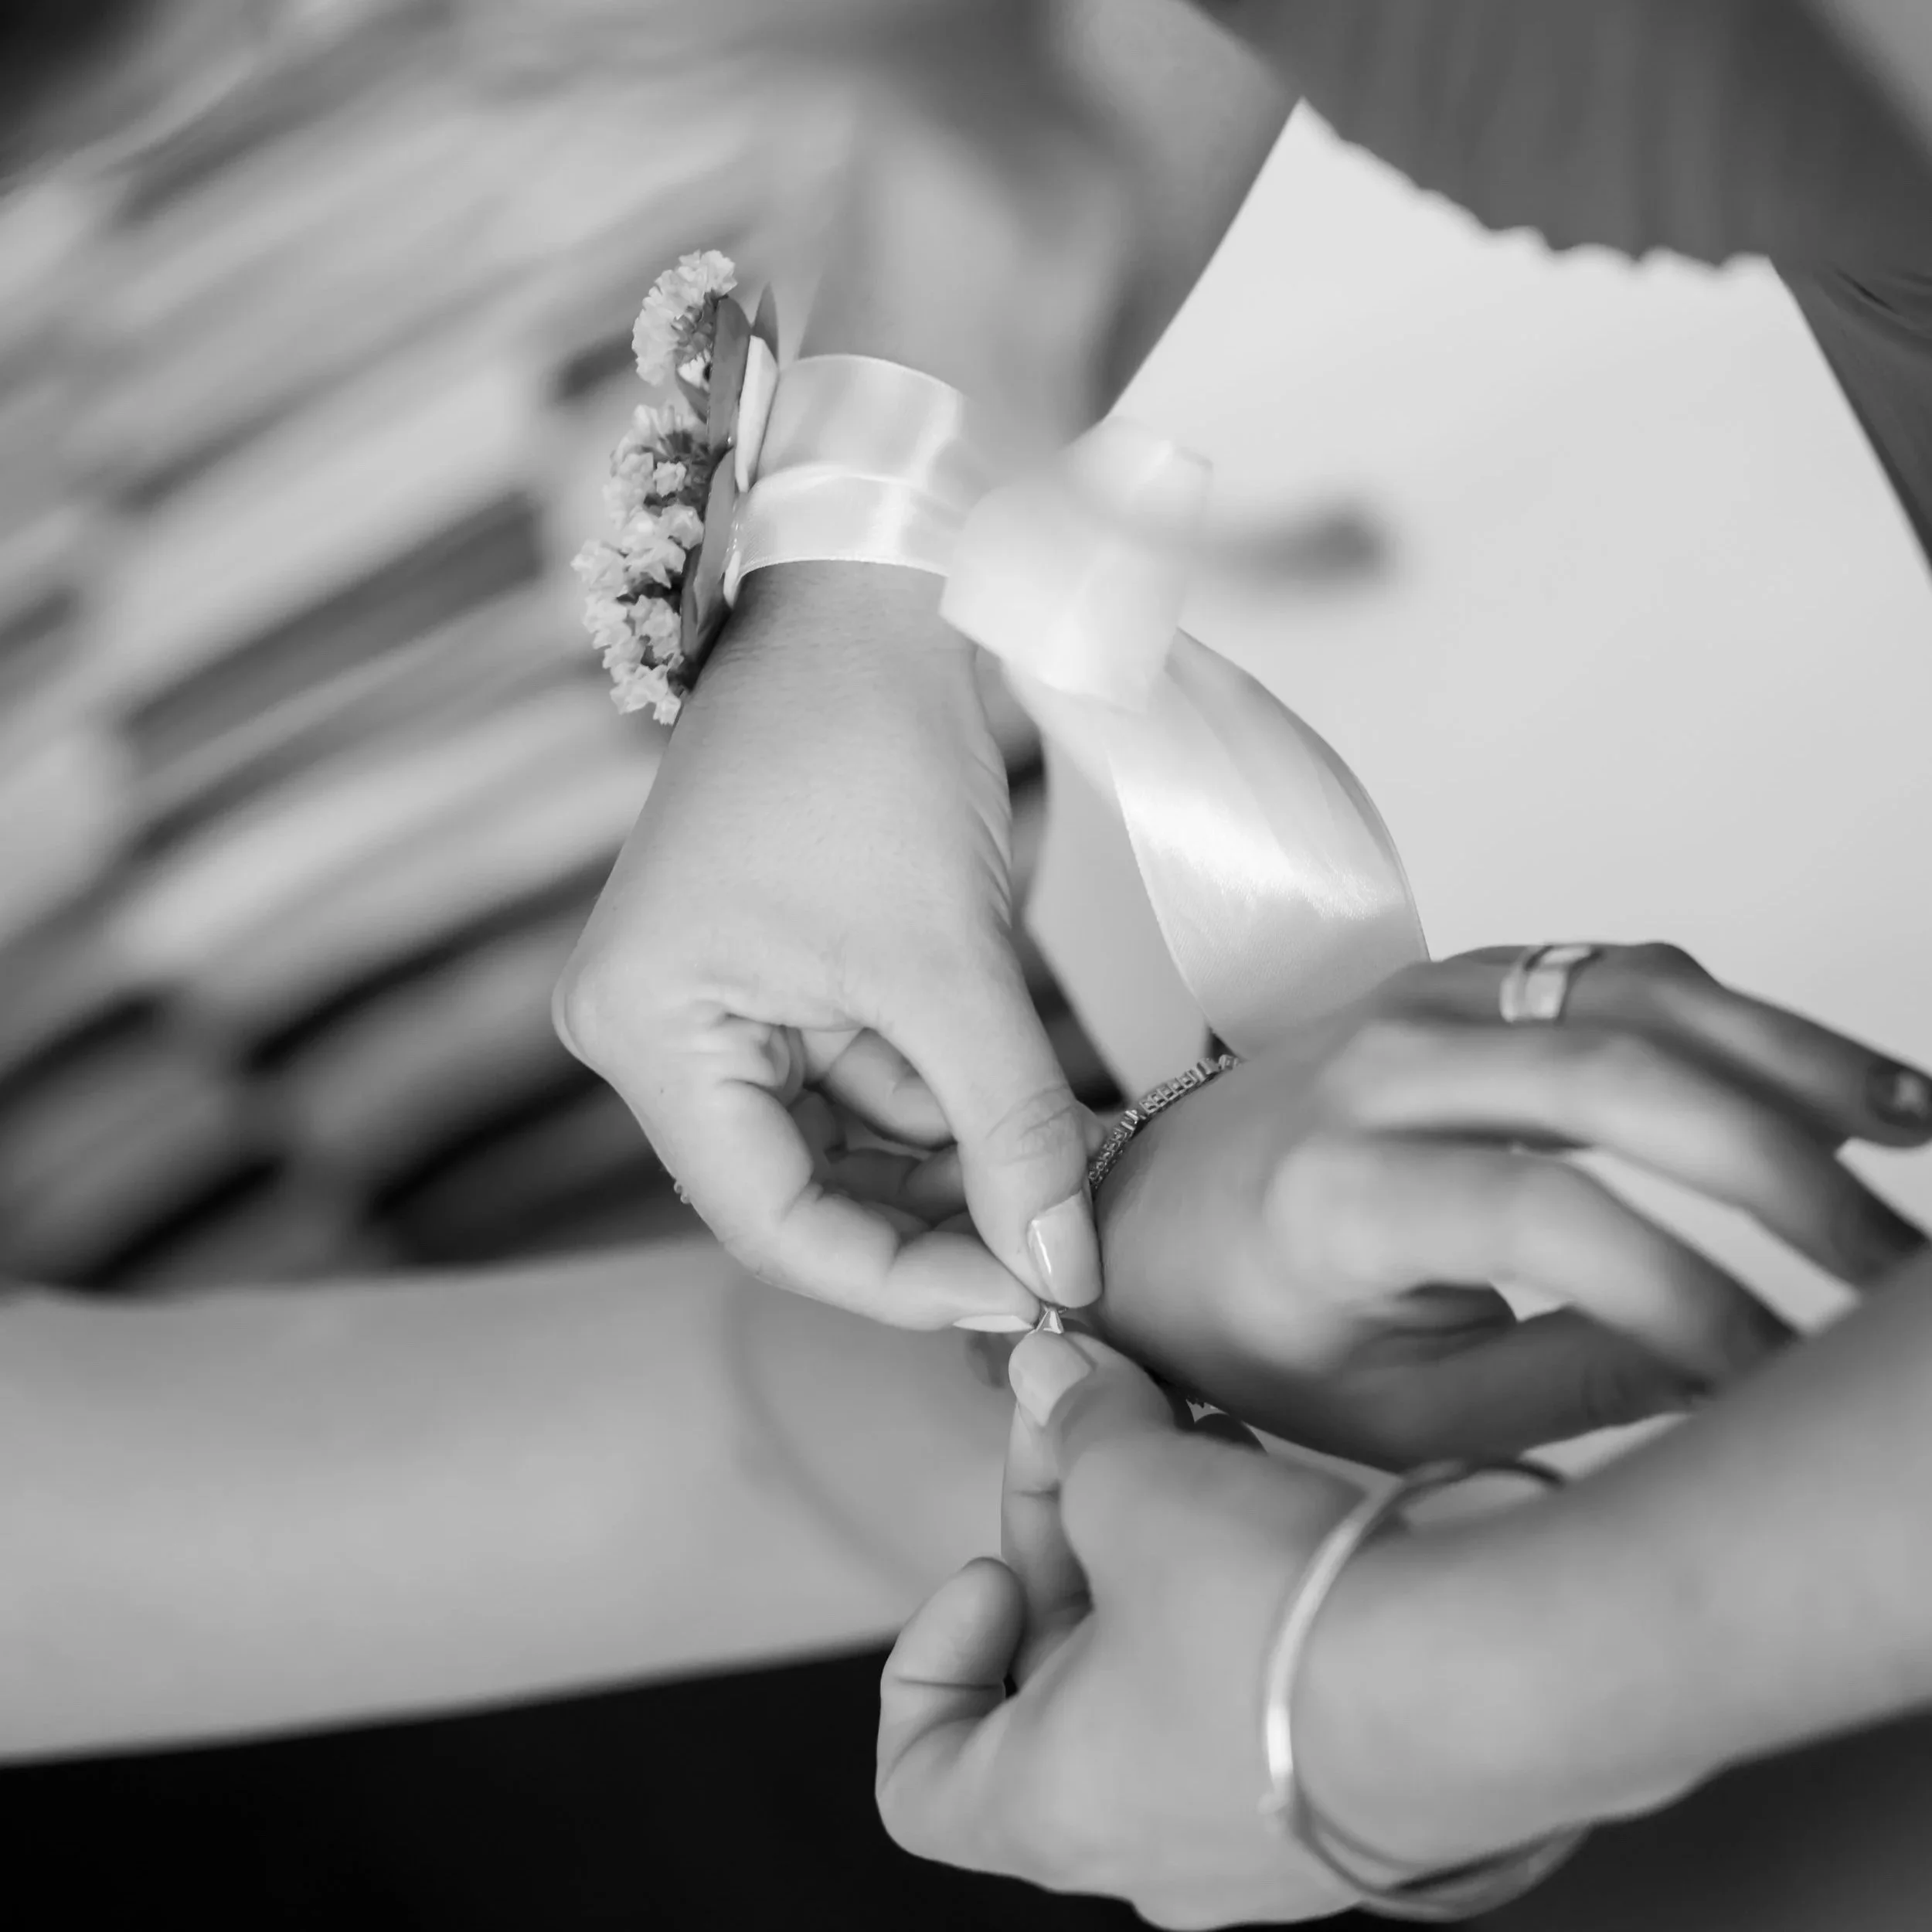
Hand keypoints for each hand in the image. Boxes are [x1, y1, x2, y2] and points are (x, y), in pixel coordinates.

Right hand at [554, 565, 1100, 1328]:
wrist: (882, 596)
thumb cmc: (874, 750)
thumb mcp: (947, 959)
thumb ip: (1009, 1126)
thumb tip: (1064, 1272)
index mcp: (647, 1028)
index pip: (767, 1217)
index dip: (897, 1278)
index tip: (1023, 1295)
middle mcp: (659, 1031)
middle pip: (805, 1188)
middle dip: (937, 1221)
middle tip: (1060, 1257)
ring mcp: (719, 1004)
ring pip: (851, 1142)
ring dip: (959, 1165)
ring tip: (1072, 1187)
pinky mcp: (783, 975)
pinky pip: (870, 1077)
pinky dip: (953, 1103)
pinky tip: (1040, 1124)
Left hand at [877, 1329, 1564, 1925]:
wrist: (1489, 1685)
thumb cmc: (1270, 1613)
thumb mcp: (1136, 1486)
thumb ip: (1076, 1428)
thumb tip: (1044, 1368)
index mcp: (1051, 1804)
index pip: (918, 1783)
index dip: (926, 1665)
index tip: (984, 1571)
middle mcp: (1146, 1846)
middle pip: (1051, 1685)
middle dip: (1062, 1536)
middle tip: (1090, 1419)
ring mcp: (1256, 1837)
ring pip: (1158, 1672)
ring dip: (1153, 1543)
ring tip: (1192, 1434)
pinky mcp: (1348, 1797)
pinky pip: (1252, 1686)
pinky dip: (1233, 1586)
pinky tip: (1268, 1484)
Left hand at [1092, 943, 1931, 1464]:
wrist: (1145, 1215)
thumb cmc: (1253, 1327)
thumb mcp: (1388, 1410)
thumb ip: (1564, 1384)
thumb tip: (1746, 1373)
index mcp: (1336, 1196)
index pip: (1548, 1216)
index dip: (1692, 1292)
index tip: (1788, 1366)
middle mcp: (1375, 1075)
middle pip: (1612, 1073)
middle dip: (1779, 1167)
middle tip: (1888, 1259)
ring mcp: (1415, 1006)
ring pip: (1626, 989)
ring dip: (1782, 1051)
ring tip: (1909, 1126)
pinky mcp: (1451, 982)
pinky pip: (1606, 966)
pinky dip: (1720, 1012)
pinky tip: (1810, 1076)